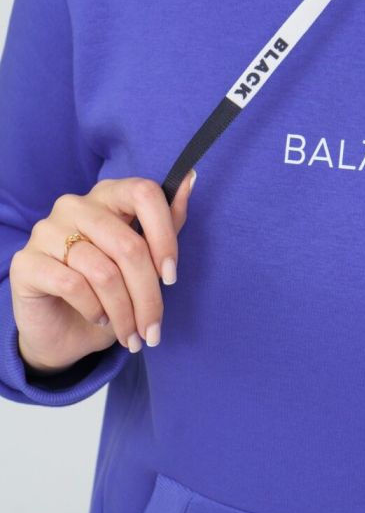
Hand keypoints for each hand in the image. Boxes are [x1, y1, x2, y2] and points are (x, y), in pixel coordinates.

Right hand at [9, 171, 196, 373]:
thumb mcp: (145, 260)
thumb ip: (168, 223)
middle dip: (148, 295)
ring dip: (124, 312)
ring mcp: (46, 230)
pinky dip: (94, 309)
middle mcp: (75, 205)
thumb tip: (190, 179)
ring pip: (103, 271)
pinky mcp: (26, 262)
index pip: (144, 193)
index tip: (171, 277)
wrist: (65, 331)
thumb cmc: (111, 292)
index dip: (164, 237)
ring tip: (131, 334)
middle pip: (128, 244)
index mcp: (107, 194)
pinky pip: (72, 284)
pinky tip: (99, 319)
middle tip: (154, 330)